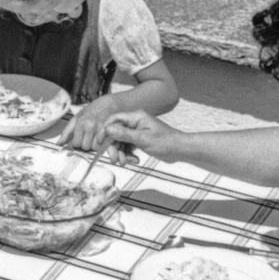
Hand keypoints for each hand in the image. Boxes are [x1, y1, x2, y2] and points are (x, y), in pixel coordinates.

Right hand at [62, 108, 176, 160]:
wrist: (178, 149)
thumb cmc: (164, 142)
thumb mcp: (142, 139)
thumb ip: (124, 134)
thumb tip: (107, 130)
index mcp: (135, 117)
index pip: (113, 120)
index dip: (104, 131)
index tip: (99, 143)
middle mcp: (134, 122)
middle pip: (115, 133)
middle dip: (113, 147)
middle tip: (115, 159)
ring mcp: (136, 131)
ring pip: (120, 142)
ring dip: (120, 153)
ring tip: (124, 162)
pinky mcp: (138, 140)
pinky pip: (126, 146)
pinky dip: (127, 154)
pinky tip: (134, 160)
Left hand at [64, 95, 116, 148]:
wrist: (108, 104)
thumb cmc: (92, 111)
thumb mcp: (77, 118)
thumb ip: (67, 131)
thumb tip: (59, 143)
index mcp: (80, 122)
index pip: (75, 143)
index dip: (77, 144)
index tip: (79, 140)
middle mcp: (90, 125)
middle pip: (85, 147)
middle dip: (86, 145)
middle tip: (88, 138)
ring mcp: (100, 128)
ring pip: (94, 148)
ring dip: (94, 145)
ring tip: (95, 137)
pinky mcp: (109, 131)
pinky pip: (102, 144)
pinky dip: (101, 143)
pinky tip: (101, 137)